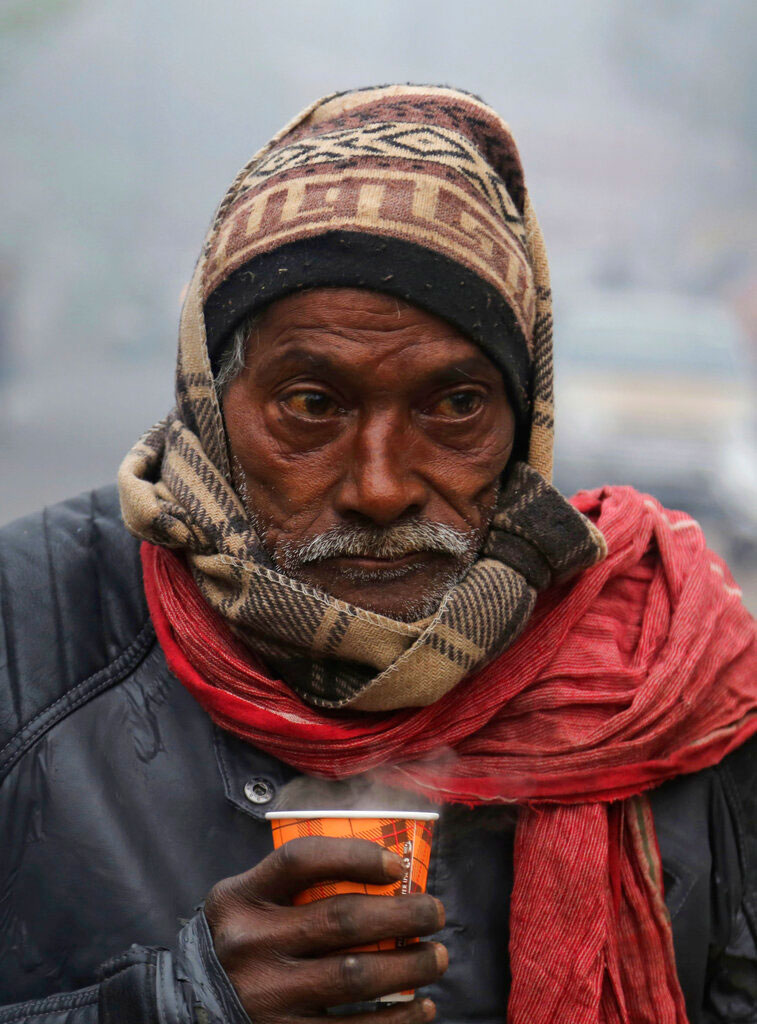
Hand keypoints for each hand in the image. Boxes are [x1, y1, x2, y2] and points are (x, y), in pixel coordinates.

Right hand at [204, 836, 447, 1023]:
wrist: (185, 1009)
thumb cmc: (237, 944)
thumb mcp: (244, 903)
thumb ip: (292, 886)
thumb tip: (383, 874)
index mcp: (240, 899)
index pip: (302, 859)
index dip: (356, 856)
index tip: (397, 865)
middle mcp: (250, 945)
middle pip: (342, 919)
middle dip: (403, 914)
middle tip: (435, 912)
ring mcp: (265, 998)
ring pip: (355, 977)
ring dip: (410, 966)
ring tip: (437, 957)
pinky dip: (398, 1020)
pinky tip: (422, 1008)